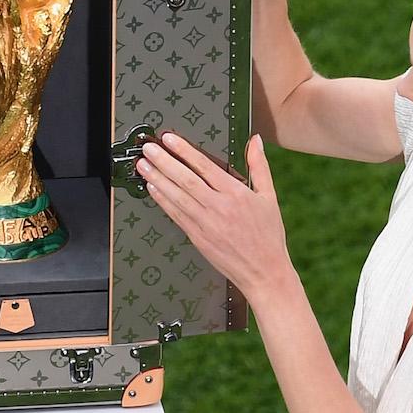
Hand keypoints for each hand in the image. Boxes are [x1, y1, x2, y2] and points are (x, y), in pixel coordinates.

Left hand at [136, 132, 294, 306]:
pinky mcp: (197, 238)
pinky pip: (176, 215)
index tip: (169, 139)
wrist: (264, 272)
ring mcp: (206, 224)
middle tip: (148, 148)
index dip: (184, 151)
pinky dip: (162, 200)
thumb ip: (259, 166)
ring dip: (157, 179)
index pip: (205, 166)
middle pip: (185, 180)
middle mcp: (219, 208)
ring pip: (176, 197)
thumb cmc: (268, 236)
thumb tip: (255, 141)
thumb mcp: (269, 197)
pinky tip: (152, 188)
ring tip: (143, 165)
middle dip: (163, 161)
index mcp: (237, 194)